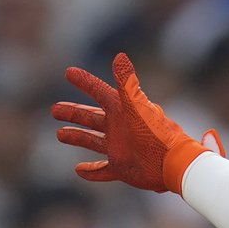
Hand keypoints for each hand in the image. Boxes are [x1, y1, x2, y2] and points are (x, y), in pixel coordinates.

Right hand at [52, 53, 211, 193]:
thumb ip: (127, 82)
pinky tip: (78, 170)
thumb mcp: (138, 106)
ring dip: (77, 137)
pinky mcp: (122, 168)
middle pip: (91, 118)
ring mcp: (120, 148)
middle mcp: (119, 128)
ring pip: (93, 141)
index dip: (85, 82)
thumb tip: (120, 55)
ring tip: (60, 134)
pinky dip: (91, 171)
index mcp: (122, 111)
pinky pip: (103, 171)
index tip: (69, 72)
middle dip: (73, 113)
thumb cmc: (155, 132)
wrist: (173, 163)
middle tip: (55, 109)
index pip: (99, 92)